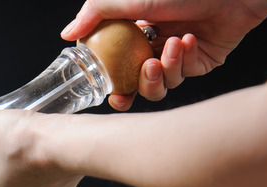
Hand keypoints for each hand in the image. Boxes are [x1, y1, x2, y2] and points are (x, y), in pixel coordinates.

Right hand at [61, 0, 266, 109]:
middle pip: (135, 83)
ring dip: (161, 72)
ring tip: (168, 48)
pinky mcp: (199, 64)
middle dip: (133, 90)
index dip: (110, 84)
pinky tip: (187, 41)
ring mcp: (176, 57)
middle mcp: (153, 46)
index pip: (115, 66)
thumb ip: (95, 14)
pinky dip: (182, 61)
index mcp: (134, 33)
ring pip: (160, 86)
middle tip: (130, 90)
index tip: (109, 93)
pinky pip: (183, 77)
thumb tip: (67, 34)